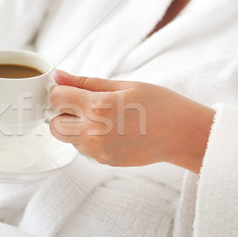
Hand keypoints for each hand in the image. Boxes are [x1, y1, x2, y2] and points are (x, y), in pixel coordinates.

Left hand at [49, 70, 214, 172]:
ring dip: (75, 128)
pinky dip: (89, 140)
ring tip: (104, 119)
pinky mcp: (105, 161)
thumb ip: (86, 82)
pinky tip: (111, 131)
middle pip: (54, 124)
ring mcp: (98, 150)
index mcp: (98, 106)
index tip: (70, 90)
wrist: (183, 134)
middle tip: (83, 106)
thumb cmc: (159, 104)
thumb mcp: (124, 85)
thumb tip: (58, 75)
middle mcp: (93, 131)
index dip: (60, 92)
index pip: (56, 98)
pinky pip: (84, 150)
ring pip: (68, 139)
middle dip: (63, 114)